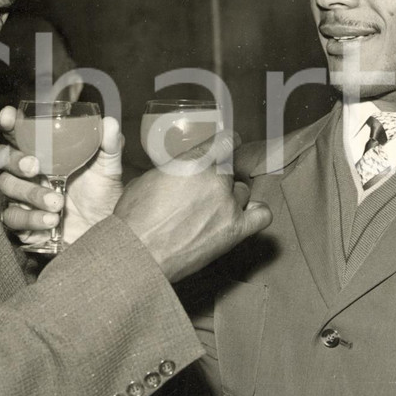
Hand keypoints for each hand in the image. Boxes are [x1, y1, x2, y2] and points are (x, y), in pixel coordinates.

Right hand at [0, 106, 123, 245]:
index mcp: (42, 152)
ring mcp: (22, 197)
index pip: (18, 132)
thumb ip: (109, 145)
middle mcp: (27, 172)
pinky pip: (13, 218)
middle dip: (14, 160)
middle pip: (2, 158)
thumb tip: (110, 123)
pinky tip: (52, 220)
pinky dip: (32, 218)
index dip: (9, 123)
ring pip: (6, 187)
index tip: (9, 116)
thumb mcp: (108, 167)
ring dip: (31, 193)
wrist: (103, 227)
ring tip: (58, 202)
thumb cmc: (101, 192)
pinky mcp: (22, 222)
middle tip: (35, 167)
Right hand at [114, 130, 272, 282]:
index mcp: (192, 162)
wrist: (138, 254)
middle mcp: (215, 179)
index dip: (225, 143)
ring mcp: (227, 205)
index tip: (226, 146)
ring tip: (214, 208)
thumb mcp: (146, 180)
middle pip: (229, 170)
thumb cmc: (134, 220)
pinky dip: (256, 212)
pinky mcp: (235, 230)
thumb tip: (176, 177)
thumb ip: (171, 173)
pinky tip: (246, 214)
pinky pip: (261, 215)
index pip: (223, 142)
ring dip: (230, 197)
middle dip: (217, 178)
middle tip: (202, 191)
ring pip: (242, 191)